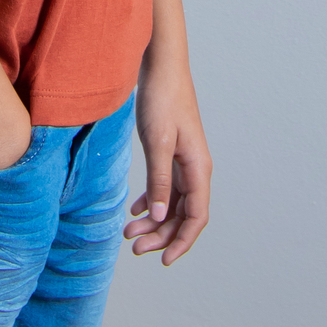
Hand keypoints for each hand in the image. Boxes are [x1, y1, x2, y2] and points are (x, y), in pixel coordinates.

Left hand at [126, 44, 210, 264]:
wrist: (161, 66)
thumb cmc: (162, 99)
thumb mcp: (157, 141)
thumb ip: (158, 180)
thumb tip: (159, 216)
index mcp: (198, 168)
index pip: (196, 217)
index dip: (182, 242)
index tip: (164, 260)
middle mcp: (195, 168)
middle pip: (182, 214)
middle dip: (160, 234)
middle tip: (134, 247)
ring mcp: (184, 161)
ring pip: (172, 203)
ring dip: (153, 220)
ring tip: (129, 232)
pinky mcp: (172, 152)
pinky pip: (165, 187)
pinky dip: (151, 200)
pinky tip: (135, 208)